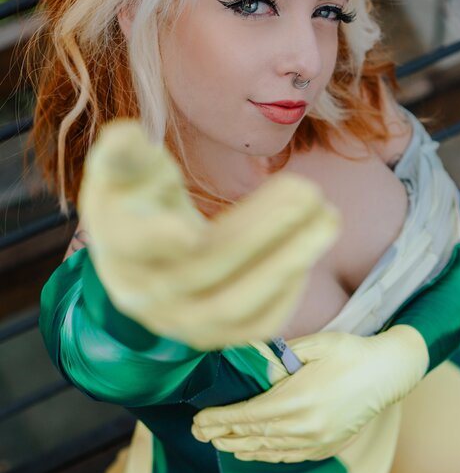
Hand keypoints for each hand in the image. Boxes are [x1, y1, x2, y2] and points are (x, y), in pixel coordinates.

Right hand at [78, 119, 340, 348]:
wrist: (141, 262)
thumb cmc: (139, 202)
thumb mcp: (125, 172)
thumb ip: (125, 155)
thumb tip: (125, 135)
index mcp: (119, 244)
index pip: (135, 243)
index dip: (157, 237)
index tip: (190, 226)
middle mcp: (145, 293)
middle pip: (208, 266)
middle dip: (264, 228)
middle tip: (308, 189)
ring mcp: (181, 322)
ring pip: (238, 305)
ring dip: (289, 261)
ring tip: (327, 217)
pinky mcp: (216, 337)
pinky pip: (257, 324)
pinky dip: (290, 290)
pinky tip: (310, 249)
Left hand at [190, 325, 429, 461]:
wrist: (389, 373)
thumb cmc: (351, 353)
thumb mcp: (314, 344)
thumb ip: (277, 355)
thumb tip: (245, 357)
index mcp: (297, 398)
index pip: (246, 415)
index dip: (219, 419)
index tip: (198, 419)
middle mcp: (304, 425)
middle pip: (252, 435)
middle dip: (222, 434)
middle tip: (199, 432)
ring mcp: (316, 440)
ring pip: (268, 450)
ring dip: (239, 447)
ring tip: (218, 444)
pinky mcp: (326, 447)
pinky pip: (288, 457)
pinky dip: (265, 456)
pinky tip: (252, 452)